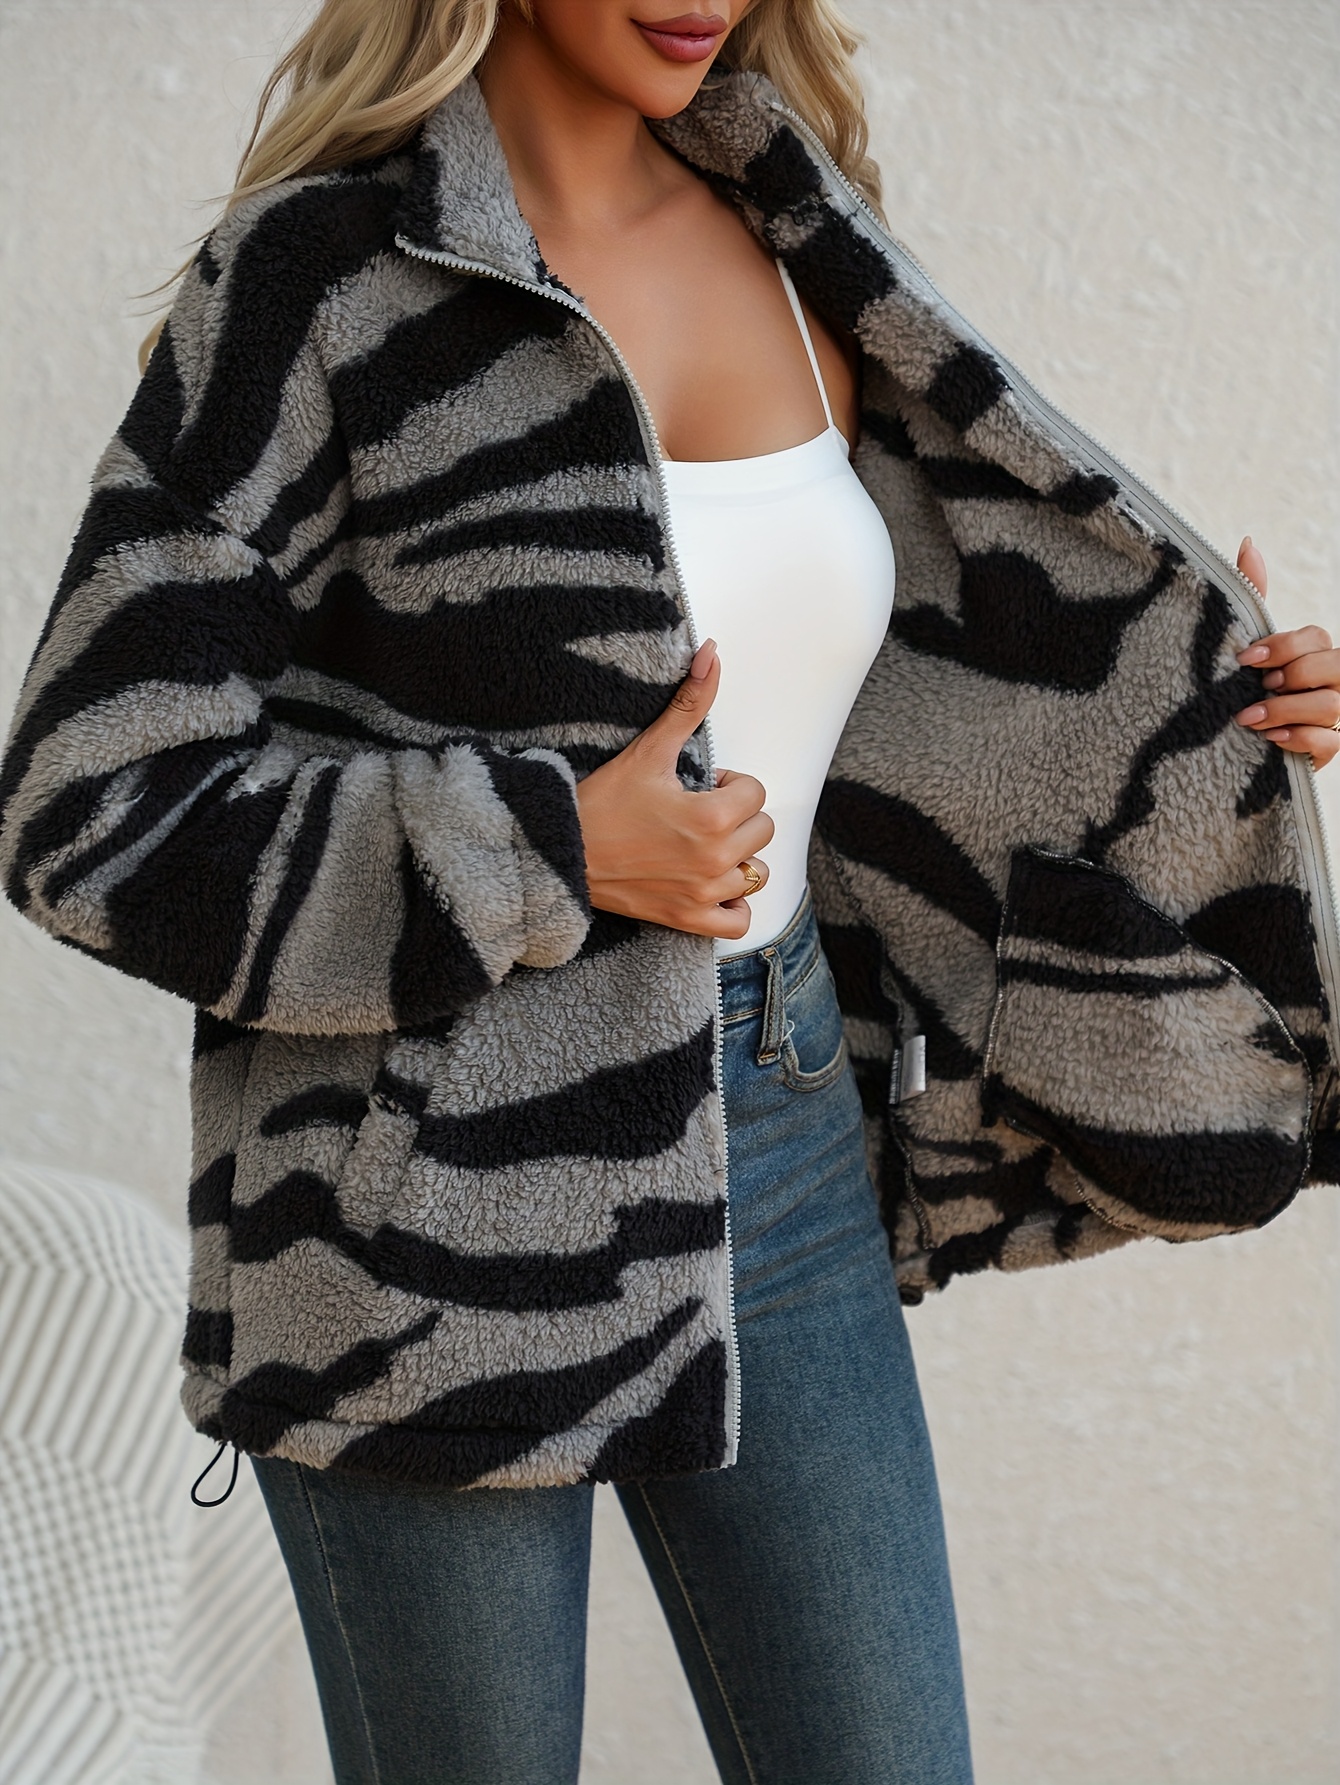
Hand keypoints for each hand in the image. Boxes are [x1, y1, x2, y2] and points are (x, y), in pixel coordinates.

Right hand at [576, 640, 773, 939]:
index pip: (756, 793)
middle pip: (761, 830)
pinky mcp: (688, 919)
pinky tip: (711, 883)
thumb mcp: (649, 750)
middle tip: (696, 813)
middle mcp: (714, 860)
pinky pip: (739, 921)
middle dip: (736, 817)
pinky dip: (733, 905)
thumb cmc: (601, 803)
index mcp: (711, 818)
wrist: (561, 852)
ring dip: (737, 858)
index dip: (729, 785)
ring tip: (702, 846)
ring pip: (755, 873)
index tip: (699, 788)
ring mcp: (703, 894)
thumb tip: (712, 652)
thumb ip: (689, 703)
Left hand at [1234, 537, 1339, 767]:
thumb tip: (1247, 543)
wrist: (1220, 744)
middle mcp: (1330, 681)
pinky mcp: (1327, 751)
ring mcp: (1333, 716)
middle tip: (1257, 686)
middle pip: (1334, 667)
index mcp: (1313, 652)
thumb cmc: (1240, 685)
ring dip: (1286, 710)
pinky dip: (1299, 740)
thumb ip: (1251, 595)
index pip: (1316, 637)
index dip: (1284, 646)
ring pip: (1332, 707)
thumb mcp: (1242, 643)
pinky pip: (1331, 743)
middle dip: (1293, 676)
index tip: (1244, 659)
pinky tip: (1269, 740)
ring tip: (1247, 718)